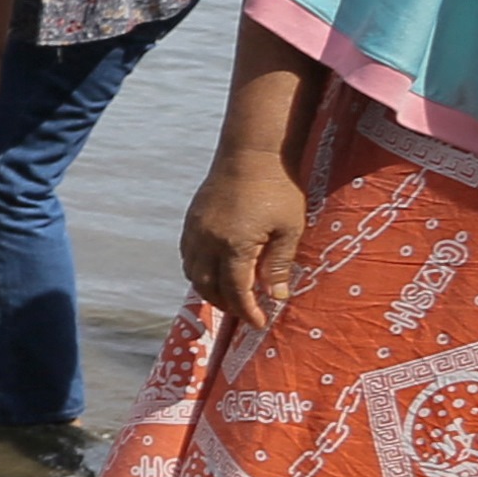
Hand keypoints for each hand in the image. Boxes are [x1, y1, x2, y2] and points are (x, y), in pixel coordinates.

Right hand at [183, 153, 306, 328]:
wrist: (252, 152)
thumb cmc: (278, 189)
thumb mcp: (289, 229)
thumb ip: (279, 264)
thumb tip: (277, 296)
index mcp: (234, 246)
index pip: (236, 290)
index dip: (247, 311)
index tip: (259, 324)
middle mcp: (207, 241)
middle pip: (209, 287)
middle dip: (227, 305)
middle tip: (246, 313)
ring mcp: (195, 230)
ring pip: (193, 273)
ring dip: (210, 290)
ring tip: (229, 296)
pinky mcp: (191, 220)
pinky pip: (188, 255)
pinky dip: (199, 271)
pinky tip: (214, 271)